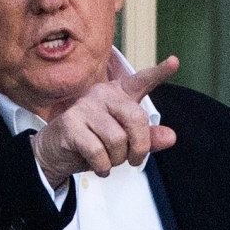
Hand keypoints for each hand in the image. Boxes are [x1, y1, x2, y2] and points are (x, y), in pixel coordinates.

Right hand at [31, 56, 181, 186]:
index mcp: (118, 95)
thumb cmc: (92, 143)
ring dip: (117, 160)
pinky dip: (102, 167)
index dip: (159, 72)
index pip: (141, 81)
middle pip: (136, 120)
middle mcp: (102, 94)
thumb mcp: (124, 143)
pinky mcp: (71, 124)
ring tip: (108, 161)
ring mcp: (85, 107)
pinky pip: (99, 152)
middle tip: (132, 160)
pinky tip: (98, 167)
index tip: (174, 62)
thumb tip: (171, 137)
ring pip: (117, 140)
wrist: (55, 153)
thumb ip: (147, 139)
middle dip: (139, 148)